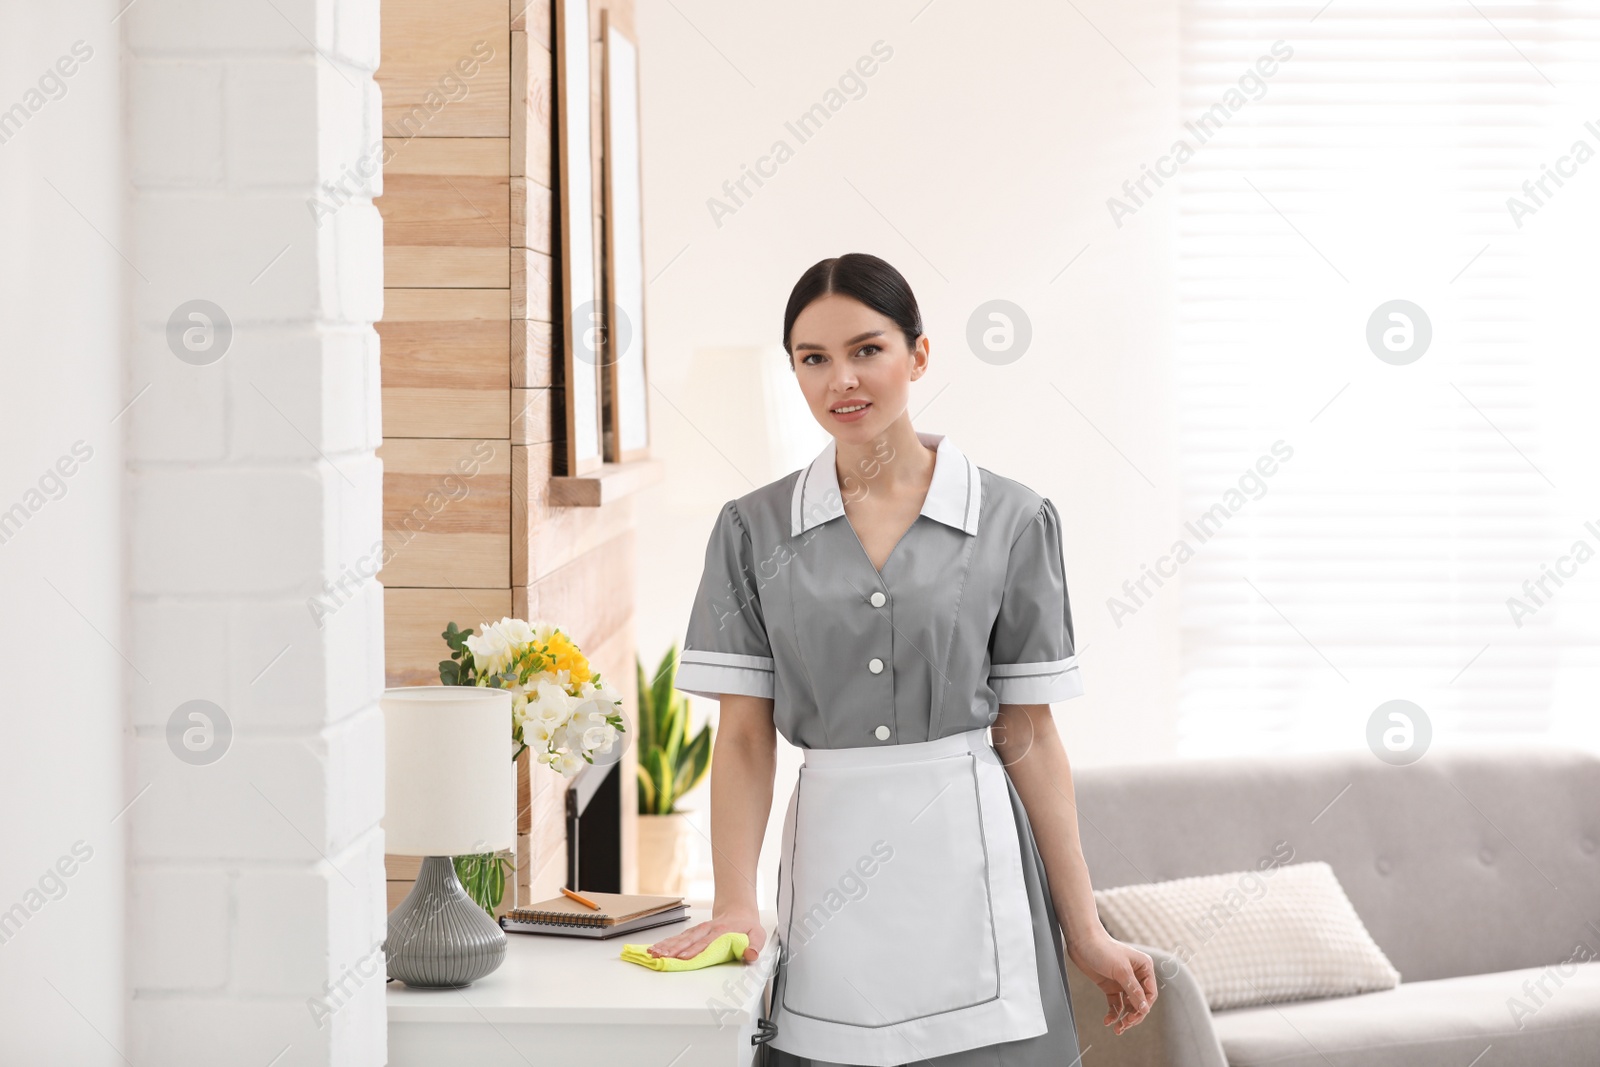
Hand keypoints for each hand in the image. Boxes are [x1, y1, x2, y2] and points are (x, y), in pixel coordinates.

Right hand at [644, 904, 764, 962]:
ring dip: (666, 945)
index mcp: (722, 931)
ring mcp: (699, 930)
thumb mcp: (758, 934)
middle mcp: (707, 930)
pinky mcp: (693, 932)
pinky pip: (677, 937)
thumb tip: (750, 955)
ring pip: (680, 938)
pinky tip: (655, 948)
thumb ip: (755, 946)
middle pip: (688, 939)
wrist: (738, 910)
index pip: (706, 942)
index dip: (695, 950)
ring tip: (653, 953)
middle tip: (661, 956)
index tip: (683, 957)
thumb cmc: (746, 925)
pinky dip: (665, 943)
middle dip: (674, 949)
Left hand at [1067, 931, 1157, 1034]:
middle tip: (1124, 1025)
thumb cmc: (1103, 949)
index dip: (1144, 1007)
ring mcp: (1122, 981)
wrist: (1081, 940)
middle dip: (1134, 1015)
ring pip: (1129, 1005)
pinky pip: (1116, 1003)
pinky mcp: (1110, 985)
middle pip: (1140, 1002)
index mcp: (1144, 968)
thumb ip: (1133, 990)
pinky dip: (1113, 1013)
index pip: (1150, 994)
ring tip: (1117, 1029)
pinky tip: (1108, 1021)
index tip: (1133, 1017)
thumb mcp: (1120, 970)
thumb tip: (1145, 1009)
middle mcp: (1136, 975)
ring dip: (1124, 1017)